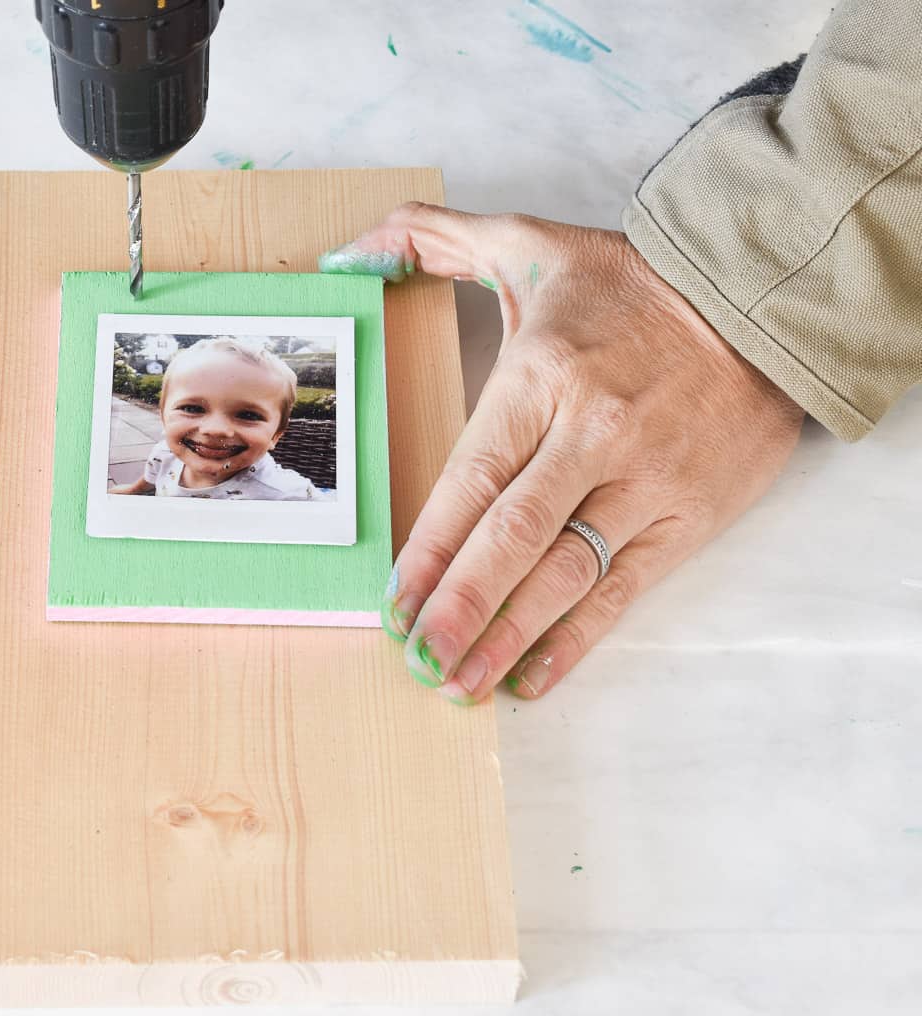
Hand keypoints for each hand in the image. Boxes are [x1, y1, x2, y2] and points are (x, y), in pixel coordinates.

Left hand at [325, 204, 804, 701]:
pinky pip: (626, 590)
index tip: (393, 599)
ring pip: (565, 575)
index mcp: (543, 378)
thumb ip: (429, 240)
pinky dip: (579, 639)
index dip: (429, 549)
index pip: (472, 481)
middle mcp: (593, 436)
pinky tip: (534, 677)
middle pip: (512, 539)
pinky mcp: (690, 515)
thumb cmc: (633, 280)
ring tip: (460, 685)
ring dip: (508, 636)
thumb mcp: (527, 241)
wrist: (763, 291)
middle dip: (458, 606)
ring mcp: (646, 482)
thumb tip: (341, 255)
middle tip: (415, 658)